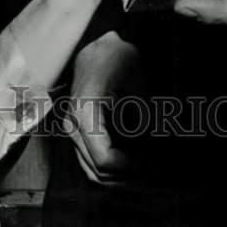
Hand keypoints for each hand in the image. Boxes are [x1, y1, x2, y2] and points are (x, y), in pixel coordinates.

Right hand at [62, 31, 145, 184]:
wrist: (100, 48)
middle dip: (128, 178)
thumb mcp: (138, 86)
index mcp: (85, 112)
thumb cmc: (119, 59)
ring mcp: (70, 129)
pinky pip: (91, 160)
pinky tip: (134, 169)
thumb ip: (144, 120)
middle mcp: (72, 124)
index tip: (153, 166)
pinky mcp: (76, 131)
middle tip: (156, 177)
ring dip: (120, 179)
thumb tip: (155, 152)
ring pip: (93, 170)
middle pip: (97, 170)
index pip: (104, 158)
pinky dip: (112, 170)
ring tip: (148, 177)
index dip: (131, 169)